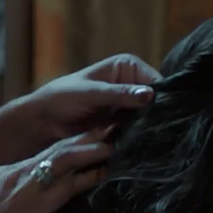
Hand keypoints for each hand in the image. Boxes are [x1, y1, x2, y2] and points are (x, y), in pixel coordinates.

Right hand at [0, 127, 113, 212]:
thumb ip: (14, 203)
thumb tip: (29, 207)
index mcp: (4, 174)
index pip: (40, 155)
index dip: (65, 145)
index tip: (83, 139)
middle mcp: (16, 173)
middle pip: (55, 149)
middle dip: (82, 137)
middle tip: (107, 126)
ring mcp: (28, 186)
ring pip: (64, 159)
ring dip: (89, 148)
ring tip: (111, 140)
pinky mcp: (38, 204)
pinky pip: (69, 184)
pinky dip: (88, 176)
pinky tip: (103, 171)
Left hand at [13, 54, 160, 144]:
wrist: (44, 121)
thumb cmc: (62, 98)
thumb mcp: (91, 94)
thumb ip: (119, 94)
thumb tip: (150, 94)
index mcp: (127, 66)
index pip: (155, 81)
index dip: (162, 97)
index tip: (168, 115)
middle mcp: (132, 82)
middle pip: (154, 100)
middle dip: (157, 114)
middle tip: (163, 132)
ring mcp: (128, 104)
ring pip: (148, 116)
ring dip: (149, 128)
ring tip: (154, 141)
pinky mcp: (122, 122)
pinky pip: (137, 129)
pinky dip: (139, 137)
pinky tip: (144, 146)